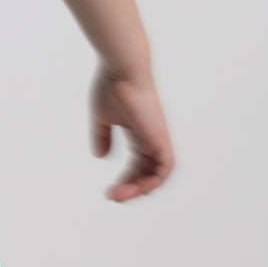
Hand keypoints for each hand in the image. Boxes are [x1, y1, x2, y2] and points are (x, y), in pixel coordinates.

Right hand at [90, 64, 174, 201]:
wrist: (122, 69)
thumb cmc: (112, 86)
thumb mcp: (102, 117)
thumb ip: (102, 137)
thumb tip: (101, 157)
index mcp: (139, 132)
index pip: (138, 164)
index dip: (127, 180)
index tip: (110, 191)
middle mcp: (152, 137)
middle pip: (148, 172)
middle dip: (132, 188)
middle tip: (113, 197)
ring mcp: (158, 137)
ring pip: (159, 173)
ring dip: (142, 188)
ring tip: (121, 196)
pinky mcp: (160, 137)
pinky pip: (166, 167)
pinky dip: (156, 180)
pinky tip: (138, 188)